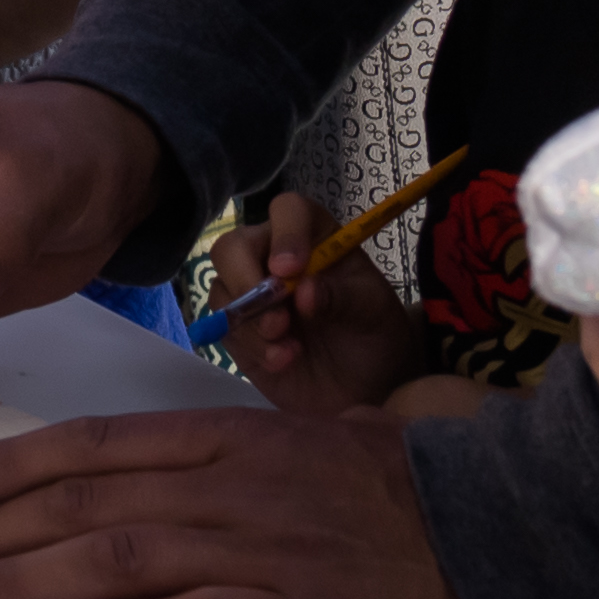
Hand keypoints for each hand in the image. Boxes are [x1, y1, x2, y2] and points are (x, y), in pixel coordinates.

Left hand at [0, 406, 503, 598]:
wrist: (507, 533)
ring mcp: (263, 551)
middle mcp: (230, 488)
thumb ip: (217, 459)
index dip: (14, 468)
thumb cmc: (402, 490)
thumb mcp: (300, 442)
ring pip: (119, 561)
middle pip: (84, 506)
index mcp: (228, 438)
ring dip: (28, 581)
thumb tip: (133, 489)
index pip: (95, 448)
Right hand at [212, 188, 435, 417]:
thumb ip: (344, 298)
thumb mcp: (375, 314)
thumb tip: (305, 290)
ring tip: (290, 350)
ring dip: (251, 321)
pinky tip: (282, 361)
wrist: (366, 386)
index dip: (285, 234)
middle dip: (246, 280)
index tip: (290, 270)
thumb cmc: (374, 336)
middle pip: (233, 245)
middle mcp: (274, 256)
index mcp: (314, 238)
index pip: (288, 211)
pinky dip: (251, 347)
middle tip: (278, 320)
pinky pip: (224, 326)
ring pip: (223, 288)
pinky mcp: (239, 328)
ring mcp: (252, 293)